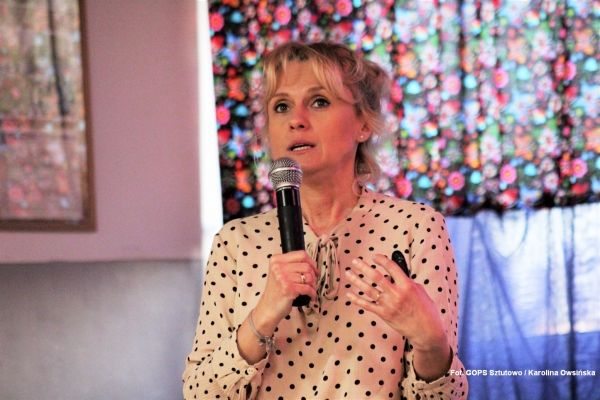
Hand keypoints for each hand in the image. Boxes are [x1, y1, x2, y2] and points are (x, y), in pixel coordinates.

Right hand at [254, 250, 319, 328]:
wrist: (268, 308)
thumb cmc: (276, 291)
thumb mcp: (279, 273)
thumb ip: (291, 265)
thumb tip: (313, 266)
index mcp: (276, 260)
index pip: (301, 254)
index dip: (311, 262)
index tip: (314, 270)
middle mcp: (278, 267)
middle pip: (307, 266)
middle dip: (313, 276)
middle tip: (312, 283)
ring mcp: (282, 277)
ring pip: (309, 277)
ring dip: (313, 285)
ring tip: (310, 290)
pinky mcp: (288, 289)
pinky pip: (308, 288)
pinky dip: (312, 293)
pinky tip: (311, 296)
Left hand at [345, 254, 450, 380]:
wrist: (426, 331)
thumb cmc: (425, 310)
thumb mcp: (420, 291)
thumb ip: (407, 282)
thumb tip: (394, 275)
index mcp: (407, 285)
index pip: (391, 267)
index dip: (381, 260)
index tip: (374, 256)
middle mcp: (396, 294)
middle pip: (376, 277)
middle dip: (364, 267)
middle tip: (355, 261)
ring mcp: (389, 305)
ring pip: (369, 290)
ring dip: (357, 280)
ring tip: (348, 273)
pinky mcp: (384, 315)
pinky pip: (367, 305)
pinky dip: (357, 300)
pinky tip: (349, 294)